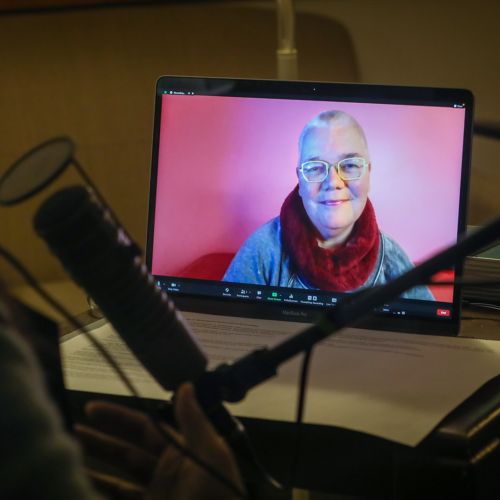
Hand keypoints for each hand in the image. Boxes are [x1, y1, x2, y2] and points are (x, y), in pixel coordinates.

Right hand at [75, 383, 244, 499]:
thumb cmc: (218, 496)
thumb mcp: (210, 456)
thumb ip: (194, 422)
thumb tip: (185, 385)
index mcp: (181, 453)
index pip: (144, 428)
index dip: (119, 417)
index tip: (91, 408)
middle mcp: (164, 474)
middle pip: (124, 453)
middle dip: (98, 442)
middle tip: (69, 433)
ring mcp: (154, 496)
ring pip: (115, 481)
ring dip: (92, 470)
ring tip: (66, 461)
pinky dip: (96, 493)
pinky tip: (77, 487)